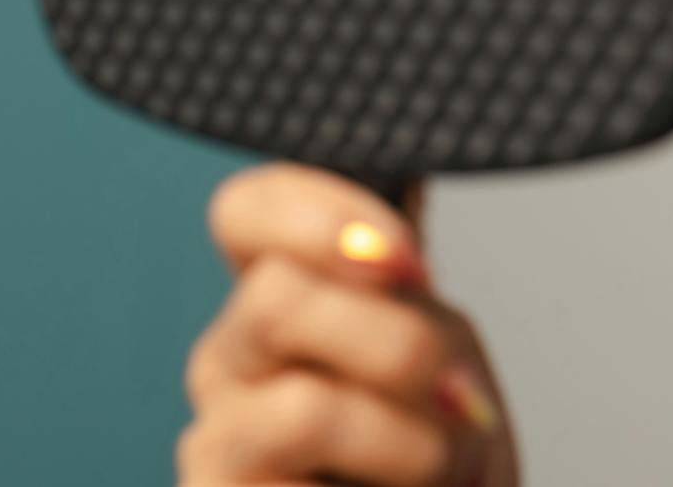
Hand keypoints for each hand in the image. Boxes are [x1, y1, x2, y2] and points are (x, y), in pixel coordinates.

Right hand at [178, 164, 519, 485]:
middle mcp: (232, 359)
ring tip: (445, 469)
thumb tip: (383, 256)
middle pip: (275, 297)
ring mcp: (216, 441)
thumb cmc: (443, 452)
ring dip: (412, 444)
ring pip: (305, 409)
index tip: (408, 262)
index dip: (321, 214)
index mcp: (284, 298)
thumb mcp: (444, 349)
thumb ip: (403, 294)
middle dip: (398, 344)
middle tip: (457, 395)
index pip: (248, 211)